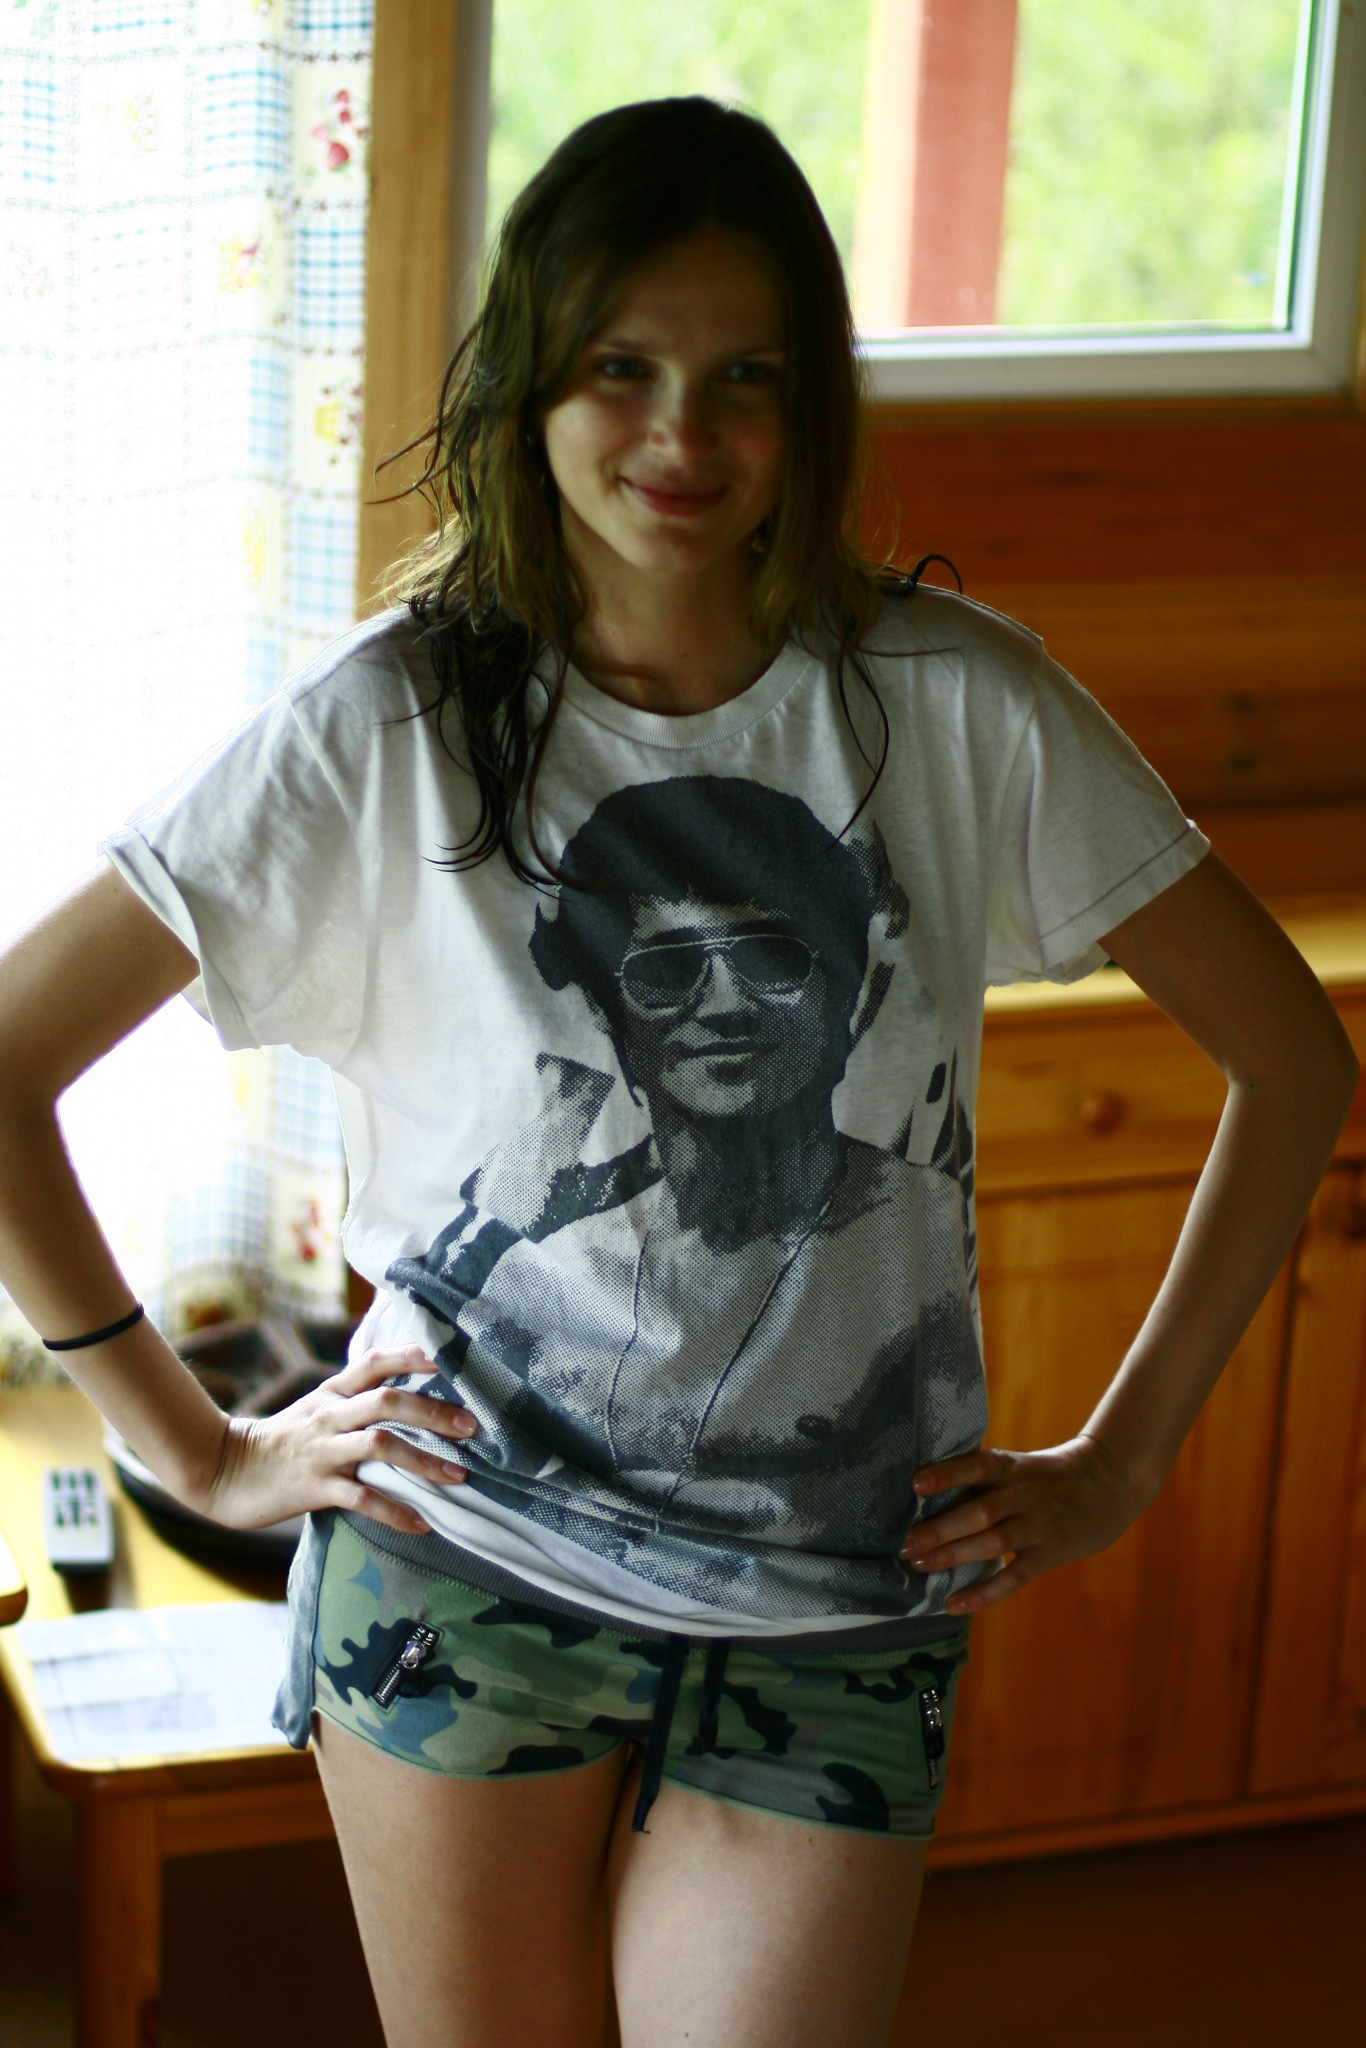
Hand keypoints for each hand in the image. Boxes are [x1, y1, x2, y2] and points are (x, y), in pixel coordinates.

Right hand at [196, 1346, 474, 1538]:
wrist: (223, 1472)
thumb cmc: (280, 1440)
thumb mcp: (315, 1406)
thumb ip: (352, 1393)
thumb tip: (401, 1380)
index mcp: (330, 1393)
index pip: (373, 1364)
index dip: (409, 1357)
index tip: (446, 1358)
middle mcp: (329, 1416)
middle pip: (386, 1402)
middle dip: (432, 1411)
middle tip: (471, 1425)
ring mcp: (322, 1452)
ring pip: (379, 1446)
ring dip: (422, 1460)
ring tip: (458, 1475)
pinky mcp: (313, 1488)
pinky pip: (361, 1499)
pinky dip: (394, 1511)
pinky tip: (421, 1525)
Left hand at [899, 1434, 1158, 1614]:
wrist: (1109, 1482)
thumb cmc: (1049, 1475)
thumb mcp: (1018, 1465)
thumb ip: (983, 1480)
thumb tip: (925, 1496)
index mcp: (1010, 1467)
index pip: (975, 1466)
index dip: (946, 1474)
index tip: (915, 1484)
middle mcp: (1022, 1494)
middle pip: (979, 1512)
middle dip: (940, 1529)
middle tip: (905, 1545)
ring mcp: (1037, 1525)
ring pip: (993, 1543)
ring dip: (954, 1556)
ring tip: (920, 1566)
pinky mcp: (1049, 1553)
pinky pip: (1014, 1576)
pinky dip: (984, 1592)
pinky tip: (954, 1604)